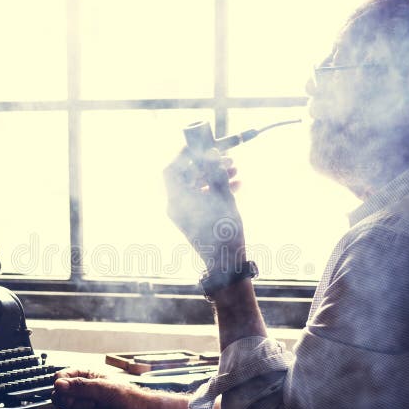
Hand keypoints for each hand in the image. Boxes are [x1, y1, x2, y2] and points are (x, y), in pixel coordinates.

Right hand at [52, 369, 146, 408]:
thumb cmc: (128, 398)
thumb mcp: (105, 388)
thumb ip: (81, 386)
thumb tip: (58, 384)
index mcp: (85, 376)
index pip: (60, 377)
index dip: (62, 386)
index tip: (67, 391)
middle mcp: (80, 392)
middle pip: (59, 399)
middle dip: (77, 405)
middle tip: (94, 404)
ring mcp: (80, 408)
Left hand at [163, 147, 245, 272]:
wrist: (226, 264)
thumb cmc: (224, 232)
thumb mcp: (224, 198)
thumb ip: (217, 174)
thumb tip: (213, 154)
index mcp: (176, 200)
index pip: (171, 169)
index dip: (184, 154)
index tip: (200, 144)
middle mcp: (175, 206)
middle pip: (186, 176)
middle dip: (207, 164)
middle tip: (226, 158)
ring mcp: (184, 214)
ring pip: (197, 186)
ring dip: (215, 176)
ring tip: (236, 170)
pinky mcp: (193, 220)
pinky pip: (201, 199)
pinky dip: (216, 190)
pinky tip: (237, 185)